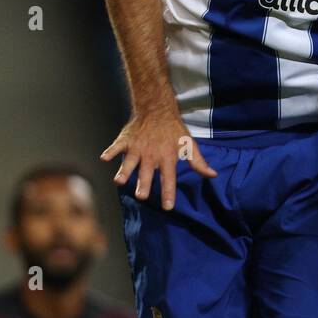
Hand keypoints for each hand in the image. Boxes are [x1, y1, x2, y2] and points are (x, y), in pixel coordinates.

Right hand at [100, 111, 215, 210]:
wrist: (157, 109)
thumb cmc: (174, 130)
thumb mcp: (189, 145)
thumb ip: (198, 162)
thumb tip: (213, 175)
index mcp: (167, 157)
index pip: (169, 178)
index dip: (168, 192)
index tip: (167, 207)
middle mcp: (151, 154)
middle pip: (146, 173)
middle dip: (144, 184)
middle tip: (141, 195)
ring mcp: (137, 147)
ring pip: (130, 161)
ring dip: (125, 171)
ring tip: (120, 181)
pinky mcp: (126, 140)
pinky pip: (117, 146)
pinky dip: (111, 151)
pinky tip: (104, 158)